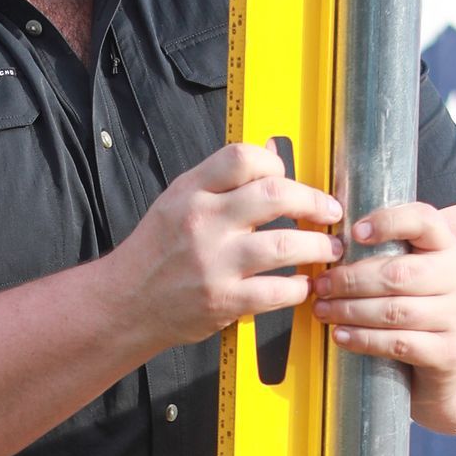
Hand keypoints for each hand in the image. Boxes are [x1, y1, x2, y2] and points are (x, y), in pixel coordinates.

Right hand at [114, 142, 342, 349]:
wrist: (126, 302)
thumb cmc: (156, 252)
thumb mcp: (179, 201)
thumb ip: (223, 179)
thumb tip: (272, 152)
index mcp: (191, 191)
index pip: (243, 157)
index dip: (277, 164)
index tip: (290, 178)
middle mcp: (203, 222)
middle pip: (275, 195)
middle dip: (314, 202)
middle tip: (330, 211)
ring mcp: (214, 263)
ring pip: (285, 244)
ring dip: (318, 246)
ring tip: (328, 249)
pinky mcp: (224, 301)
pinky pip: (278, 291)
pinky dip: (299, 288)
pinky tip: (302, 285)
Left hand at [309, 200, 455, 385]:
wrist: (449, 358)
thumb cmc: (418, 305)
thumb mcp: (410, 270)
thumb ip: (383, 251)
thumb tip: (329, 238)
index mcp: (447, 248)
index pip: (425, 221)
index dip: (389, 221)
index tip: (354, 232)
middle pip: (399, 273)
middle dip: (352, 280)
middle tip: (322, 285)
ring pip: (395, 311)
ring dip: (350, 311)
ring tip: (323, 310)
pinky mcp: (449, 352)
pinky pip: (399, 343)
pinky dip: (364, 339)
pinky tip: (341, 335)